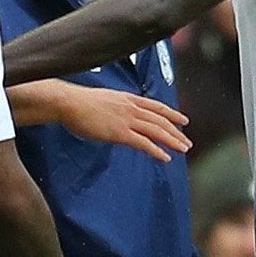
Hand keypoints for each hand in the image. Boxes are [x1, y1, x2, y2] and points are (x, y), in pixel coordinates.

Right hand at [47, 81, 190, 161]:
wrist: (68, 103)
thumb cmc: (78, 103)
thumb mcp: (102, 101)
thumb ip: (113, 109)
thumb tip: (114, 118)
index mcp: (127, 99)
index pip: (156, 106)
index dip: (172, 114)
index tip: (183, 120)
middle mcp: (131, 108)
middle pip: (160, 120)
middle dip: (176, 131)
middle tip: (186, 142)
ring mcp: (126, 120)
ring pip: (156, 131)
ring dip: (172, 141)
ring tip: (183, 149)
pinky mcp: (120, 133)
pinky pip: (144, 143)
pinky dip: (156, 150)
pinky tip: (165, 157)